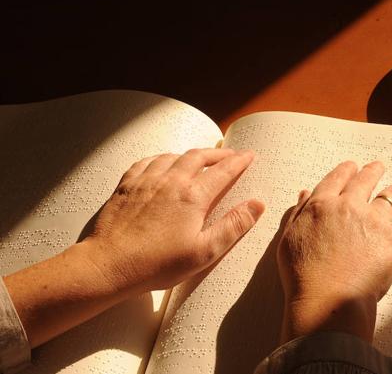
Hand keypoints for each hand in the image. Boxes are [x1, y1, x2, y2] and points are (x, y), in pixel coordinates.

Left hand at [81, 148, 264, 295]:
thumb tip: (257, 204)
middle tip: (229, 154)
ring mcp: (146, 181)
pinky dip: (161, 158)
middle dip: (218, 153)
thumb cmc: (157, 264)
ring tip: (199, 158)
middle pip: (199, 156)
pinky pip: (147, 162)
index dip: (239, 161)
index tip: (249, 155)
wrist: (108, 265)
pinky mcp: (127, 185)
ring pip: (173, 155)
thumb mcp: (204, 252)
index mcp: (193, 196)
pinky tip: (163, 163)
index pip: (223, 171)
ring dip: (190, 154)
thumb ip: (233, 226)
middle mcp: (171, 181)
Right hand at [277, 161, 391, 341]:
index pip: (338, 178)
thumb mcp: (289, 239)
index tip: (353, 167)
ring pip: (391, 195)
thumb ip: (299, 213)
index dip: (347, 170)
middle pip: (365, 180)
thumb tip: (306, 195)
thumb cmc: (303, 276)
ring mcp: (374, 221)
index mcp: (322, 204)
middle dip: (373, 171)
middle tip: (379, 167)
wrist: (326, 300)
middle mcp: (349, 206)